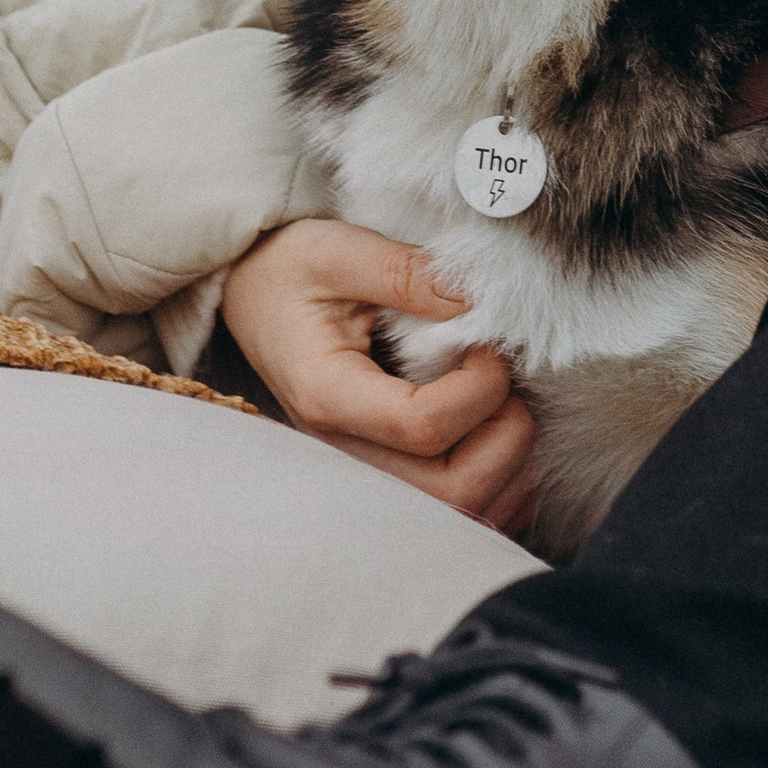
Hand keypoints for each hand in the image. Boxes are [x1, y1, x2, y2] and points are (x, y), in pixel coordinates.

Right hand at [218, 217, 537, 531]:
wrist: (255, 301)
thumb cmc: (292, 274)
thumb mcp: (335, 250)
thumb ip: (403, 271)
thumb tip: (474, 300)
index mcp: (327, 396)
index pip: (422, 426)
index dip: (479, 387)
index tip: (487, 343)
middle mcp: (344, 455)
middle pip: (452, 494)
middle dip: (507, 435)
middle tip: (505, 380)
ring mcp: (365, 477)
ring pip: (465, 515)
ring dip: (512, 463)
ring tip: (504, 403)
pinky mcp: (386, 484)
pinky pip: (465, 517)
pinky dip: (503, 485)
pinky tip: (497, 434)